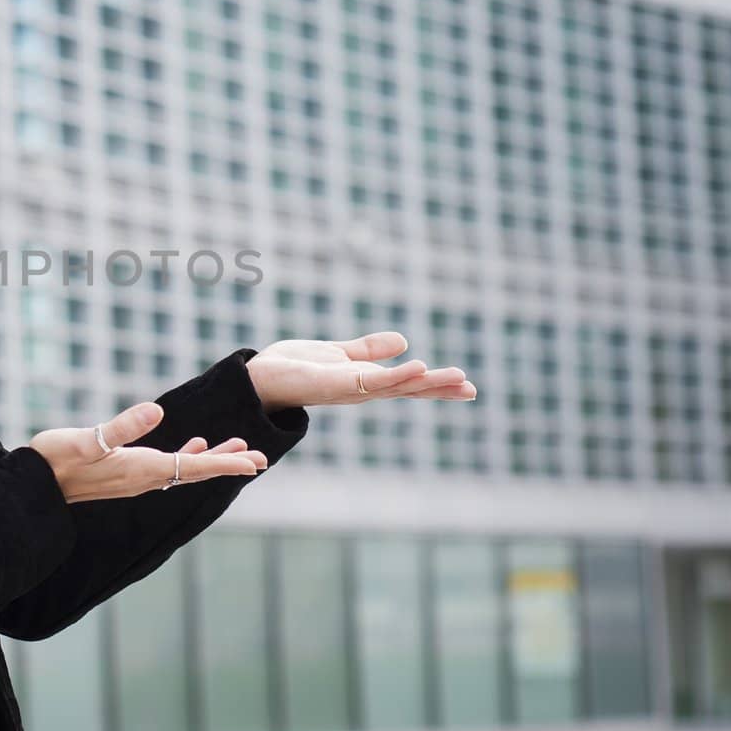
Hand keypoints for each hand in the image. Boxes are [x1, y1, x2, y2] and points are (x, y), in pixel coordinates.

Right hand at [27, 402, 266, 503]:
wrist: (34, 484)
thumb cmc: (55, 459)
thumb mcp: (87, 439)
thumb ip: (121, 427)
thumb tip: (155, 411)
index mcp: (141, 469)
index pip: (193, 466)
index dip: (226, 463)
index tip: (256, 462)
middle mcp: (144, 478)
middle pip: (197, 471)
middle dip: (229, 463)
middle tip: (261, 459)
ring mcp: (136, 478)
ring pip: (186, 469)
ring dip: (213, 459)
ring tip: (239, 449)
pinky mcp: (125, 474)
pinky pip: (168, 466)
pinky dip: (187, 455)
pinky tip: (194, 445)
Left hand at [246, 331, 475, 409]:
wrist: (259, 376)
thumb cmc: (295, 368)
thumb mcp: (339, 354)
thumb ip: (368, 350)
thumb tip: (403, 341)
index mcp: (365, 381)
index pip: (407, 383)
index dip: (435, 384)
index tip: (467, 386)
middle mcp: (362, 390)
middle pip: (408, 389)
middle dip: (439, 389)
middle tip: (472, 389)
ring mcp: (351, 389)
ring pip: (396, 387)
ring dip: (426, 382)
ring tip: (458, 378)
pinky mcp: (336, 384)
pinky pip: (371, 380)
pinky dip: (395, 375)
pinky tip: (417, 366)